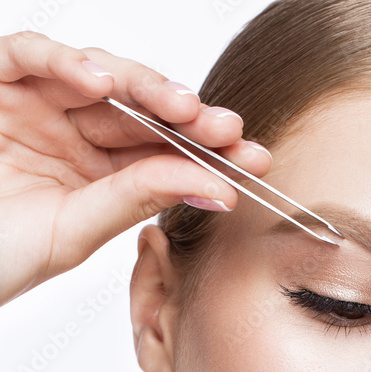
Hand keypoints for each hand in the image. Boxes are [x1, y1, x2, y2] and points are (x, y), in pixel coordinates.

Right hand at [0, 31, 271, 305]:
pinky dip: (63, 60)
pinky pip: (29, 54)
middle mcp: (72, 131)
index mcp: (97, 172)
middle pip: (140, 109)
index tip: (253, 158)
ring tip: (182, 108)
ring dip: (144, 85)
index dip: (206, 150)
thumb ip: (136, 200)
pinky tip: (102, 84)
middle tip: (229, 128)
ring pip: (98, 75)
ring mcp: (35, 102)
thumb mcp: (75, 231)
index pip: (161, 151)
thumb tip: (217, 186)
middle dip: (188, 116)